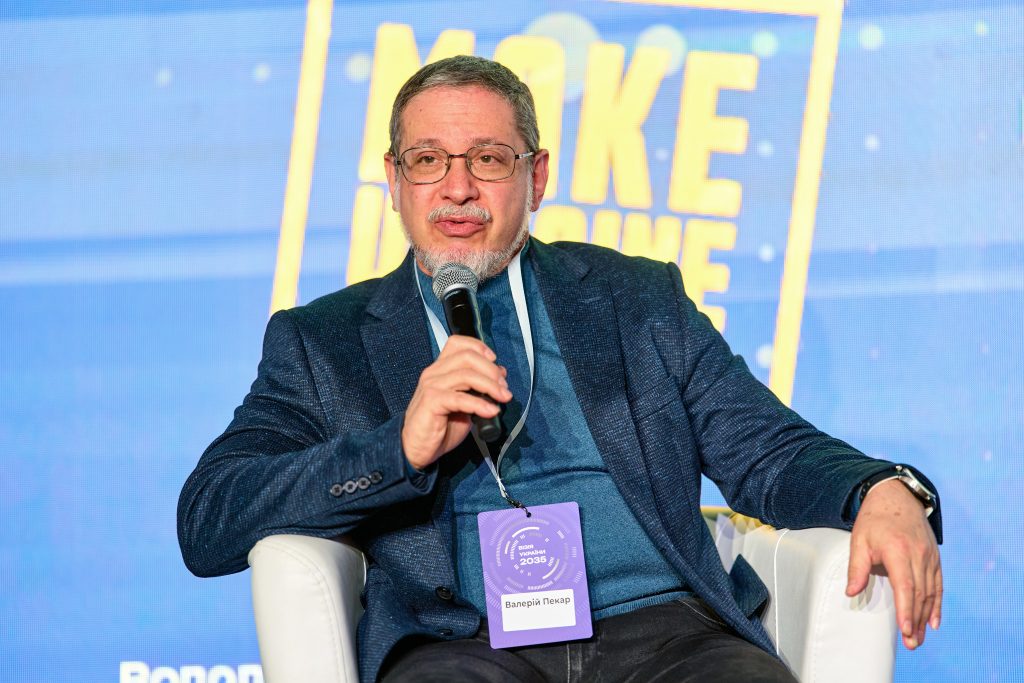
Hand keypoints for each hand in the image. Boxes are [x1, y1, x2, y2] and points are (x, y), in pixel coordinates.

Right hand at [401, 335, 511, 470]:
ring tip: (503, 398)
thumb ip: (477, 388)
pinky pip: (460, 398)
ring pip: (466, 375)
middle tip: (504, 387)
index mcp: (440, 368)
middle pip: (467, 357)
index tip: (495, 361)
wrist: (416, 448)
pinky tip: (491, 412)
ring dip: (490, 386)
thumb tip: (500, 375)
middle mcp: (434, 372)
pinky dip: (480, 404)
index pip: (457, 343)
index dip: (479, 347)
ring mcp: (431, 386)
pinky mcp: (431, 402)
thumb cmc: (440, 426)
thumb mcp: (463, 403)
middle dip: (491, 370)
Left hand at [846, 479, 941, 649]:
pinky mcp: (934, 558)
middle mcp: (918, 555)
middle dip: (915, 620)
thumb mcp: (859, 540)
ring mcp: (929, 557)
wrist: (896, 497)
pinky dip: (936, 604)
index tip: (904, 629)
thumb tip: (850, 592)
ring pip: (930, 592)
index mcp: (898, 550)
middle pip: (919, 593)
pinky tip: (933, 622)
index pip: (905, 585)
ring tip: (918, 638)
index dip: (905, 608)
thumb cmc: (874, 520)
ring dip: (925, 617)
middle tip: (911, 643)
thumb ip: (856, 567)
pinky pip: (938, 584)